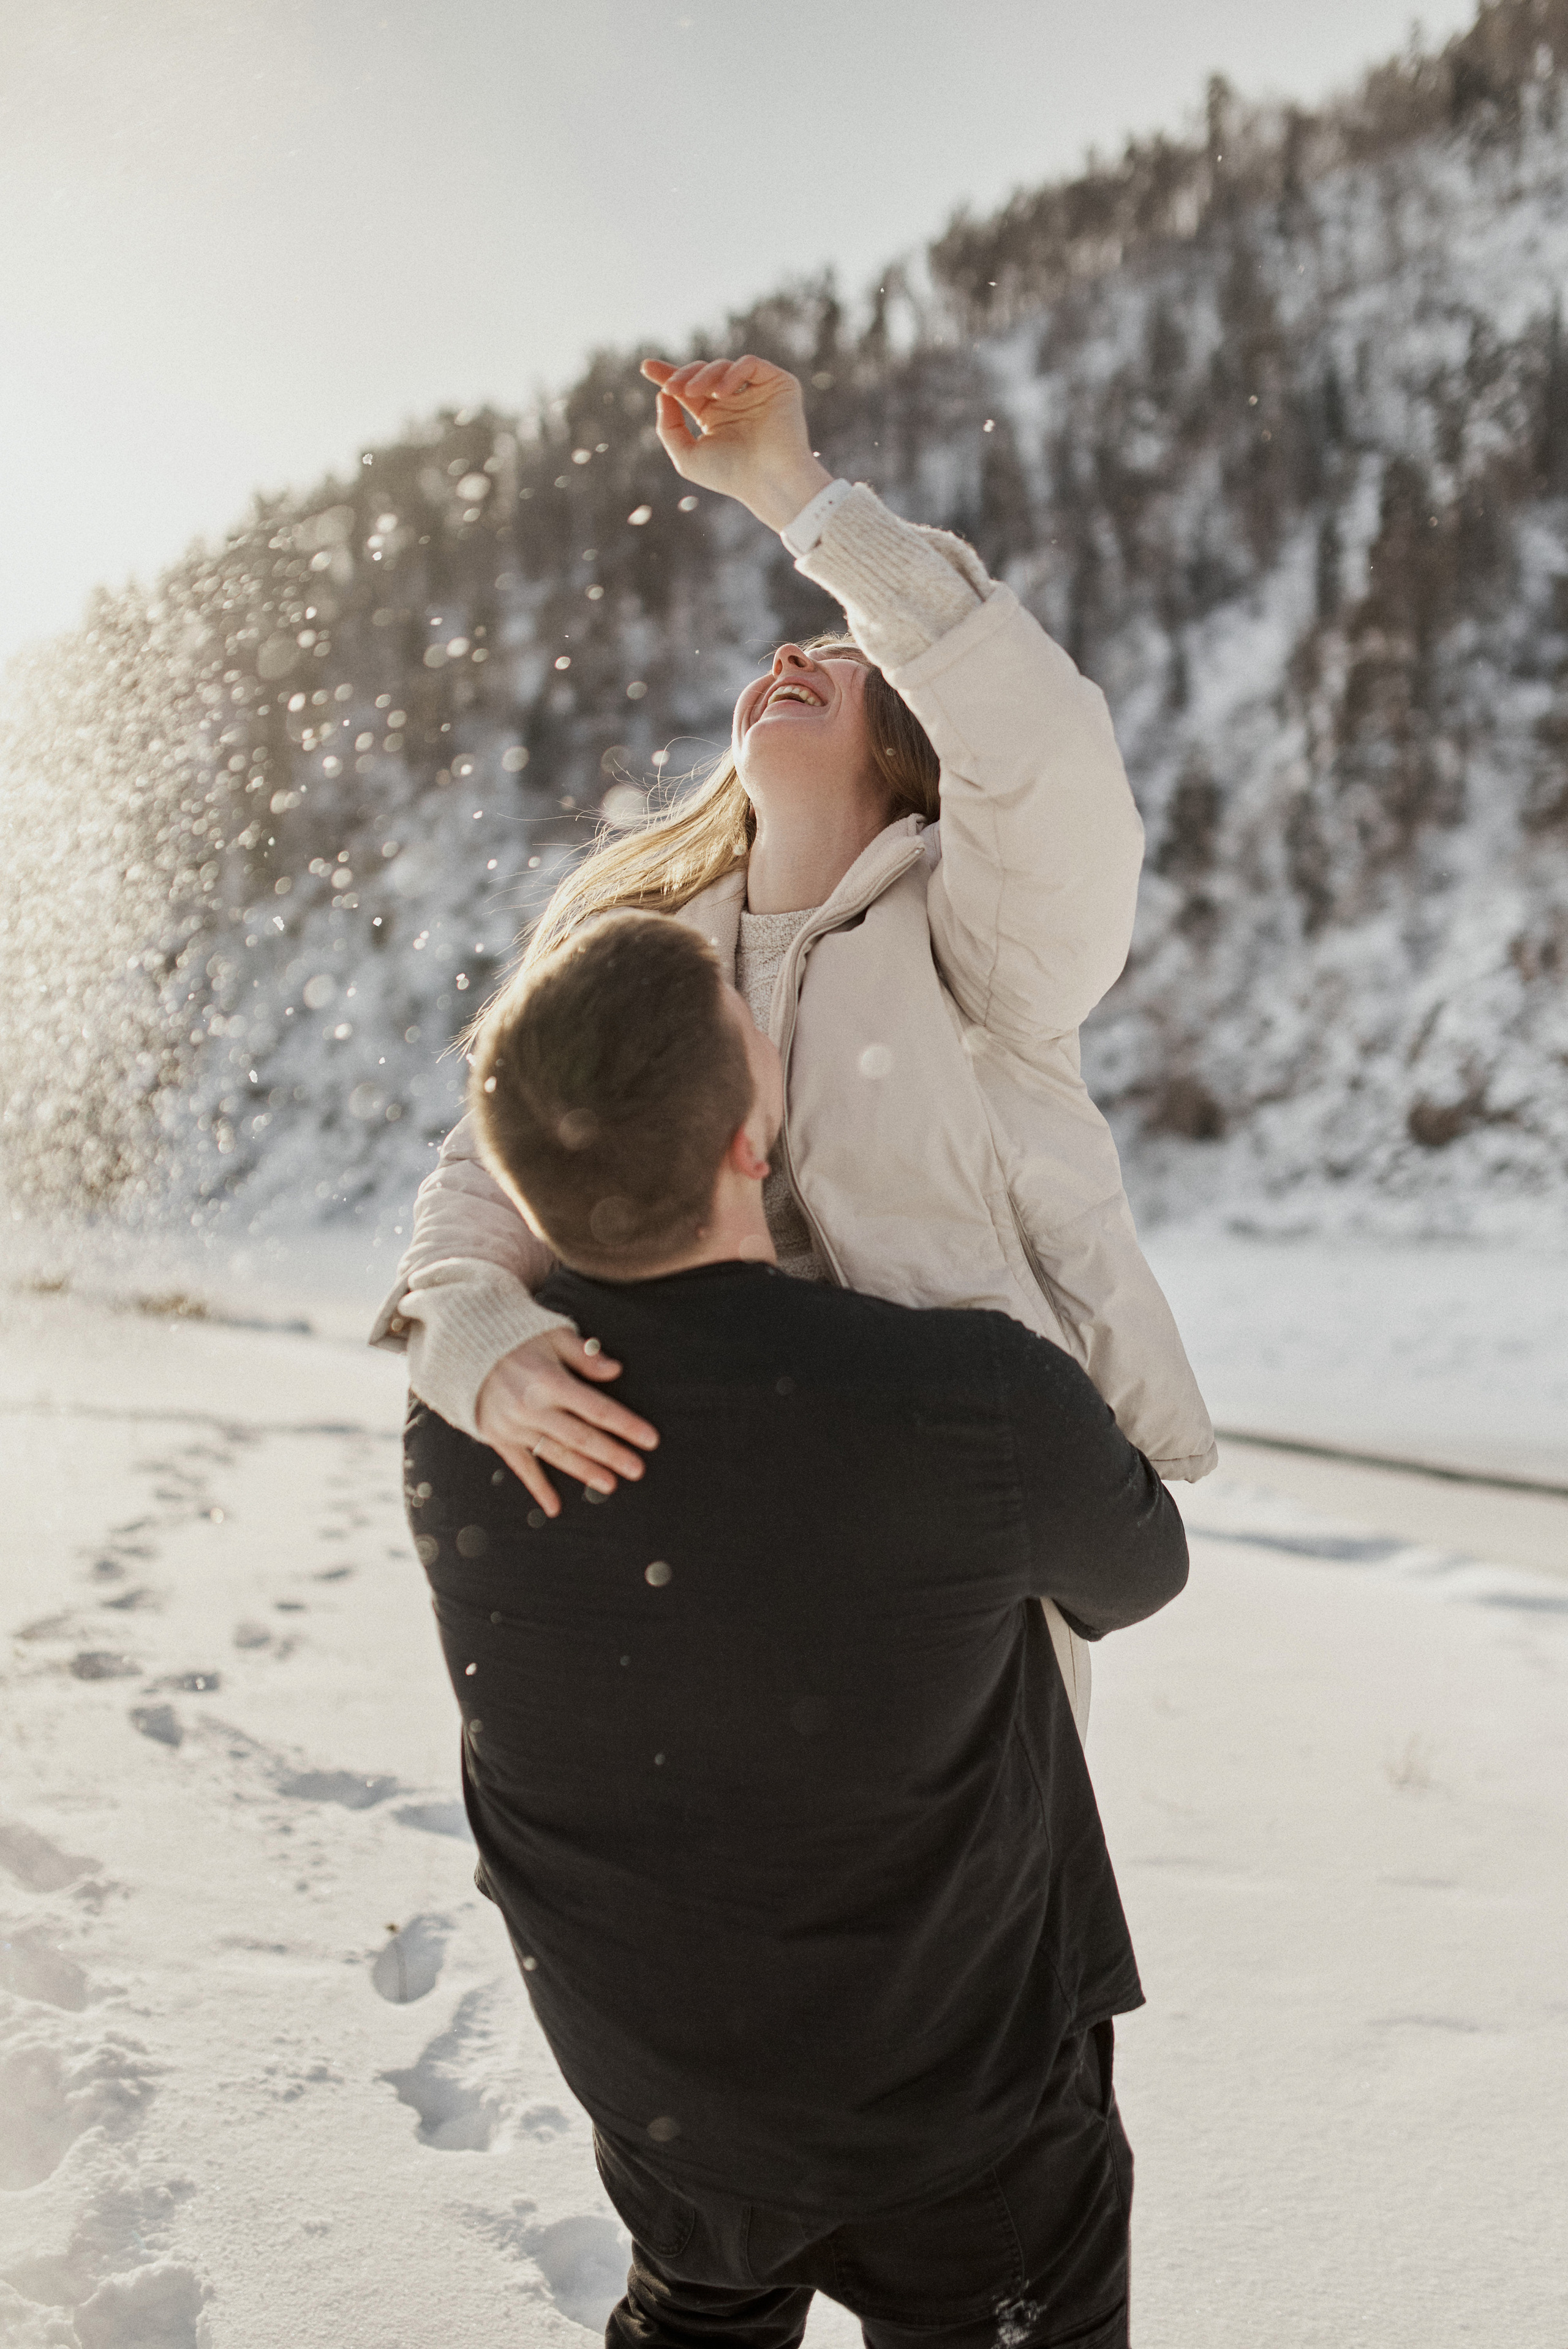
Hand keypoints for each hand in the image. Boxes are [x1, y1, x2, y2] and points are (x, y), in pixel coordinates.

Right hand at [475, 1329, 658, 1517]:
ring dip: (584, 1471)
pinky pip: (521, 1466)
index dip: (626, 1425)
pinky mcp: (497, 1437)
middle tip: (638, 1470)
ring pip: (555, 1454)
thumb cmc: (517, 1336)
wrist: (463, 1346)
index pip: (597, 1408)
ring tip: (610, 1485)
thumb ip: (584, 1356)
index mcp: (549, 1380)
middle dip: (612, 1454)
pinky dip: (538, 1487)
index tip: (650, 1439)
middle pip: (581, 1436)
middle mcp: (531, 1407)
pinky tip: (554, 1507)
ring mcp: (513, 1425)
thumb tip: (616, 1371)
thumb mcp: (552, 1334)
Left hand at [640, 354, 830, 531]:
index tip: (646, 367)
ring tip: (693, 394)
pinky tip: (721, 393)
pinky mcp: (777, 383)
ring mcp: (755, 391)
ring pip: (722, 366)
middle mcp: (734, 401)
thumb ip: (668, 428)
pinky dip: (732, 373)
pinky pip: (749, 363)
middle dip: (682, 375)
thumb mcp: (687, 457)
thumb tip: (663, 394)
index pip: (688, 388)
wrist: (768, 480)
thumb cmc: (730, 475)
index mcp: (714, 416)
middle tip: (670, 387)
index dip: (667, 374)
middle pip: (702, 373)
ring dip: (703, 376)